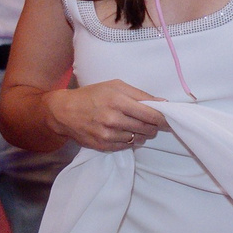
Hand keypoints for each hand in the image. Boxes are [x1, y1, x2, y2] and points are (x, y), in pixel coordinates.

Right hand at [43, 79, 169, 152]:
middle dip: (154, 126)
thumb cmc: (92, 95)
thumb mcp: (115, 86)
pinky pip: (126, 146)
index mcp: (117, 100)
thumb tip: (162, 102)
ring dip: (143, 134)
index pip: (149, 114)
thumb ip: (139, 94)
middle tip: (155, 123)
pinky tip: (125, 132)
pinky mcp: (103, 146)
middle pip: (146, 128)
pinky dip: (130, 140)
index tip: (168, 119)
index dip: (162, 118)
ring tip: (138, 126)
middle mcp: (112, 119)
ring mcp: (107, 134)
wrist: (64, 111)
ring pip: (138, 138)